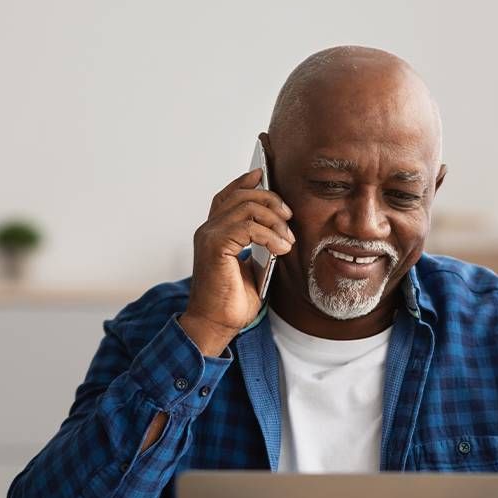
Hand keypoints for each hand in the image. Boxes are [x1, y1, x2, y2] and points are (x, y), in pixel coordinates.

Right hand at [180, 169, 295, 355]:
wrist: (217, 323)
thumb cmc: (232, 300)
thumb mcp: (252, 266)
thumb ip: (259, 244)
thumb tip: (279, 228)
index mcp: (215, 232)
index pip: (228, 196)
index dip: (244, 182)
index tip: (263, 174)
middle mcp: (208, 230)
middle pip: (241, 196)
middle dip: (270, 200)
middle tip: (289, 217)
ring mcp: (209, 236)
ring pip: (246, 208)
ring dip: (274, 220)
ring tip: (288, 239)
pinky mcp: (215, 246)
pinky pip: (248, 227)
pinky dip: (270, 235)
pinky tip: (281, 249)